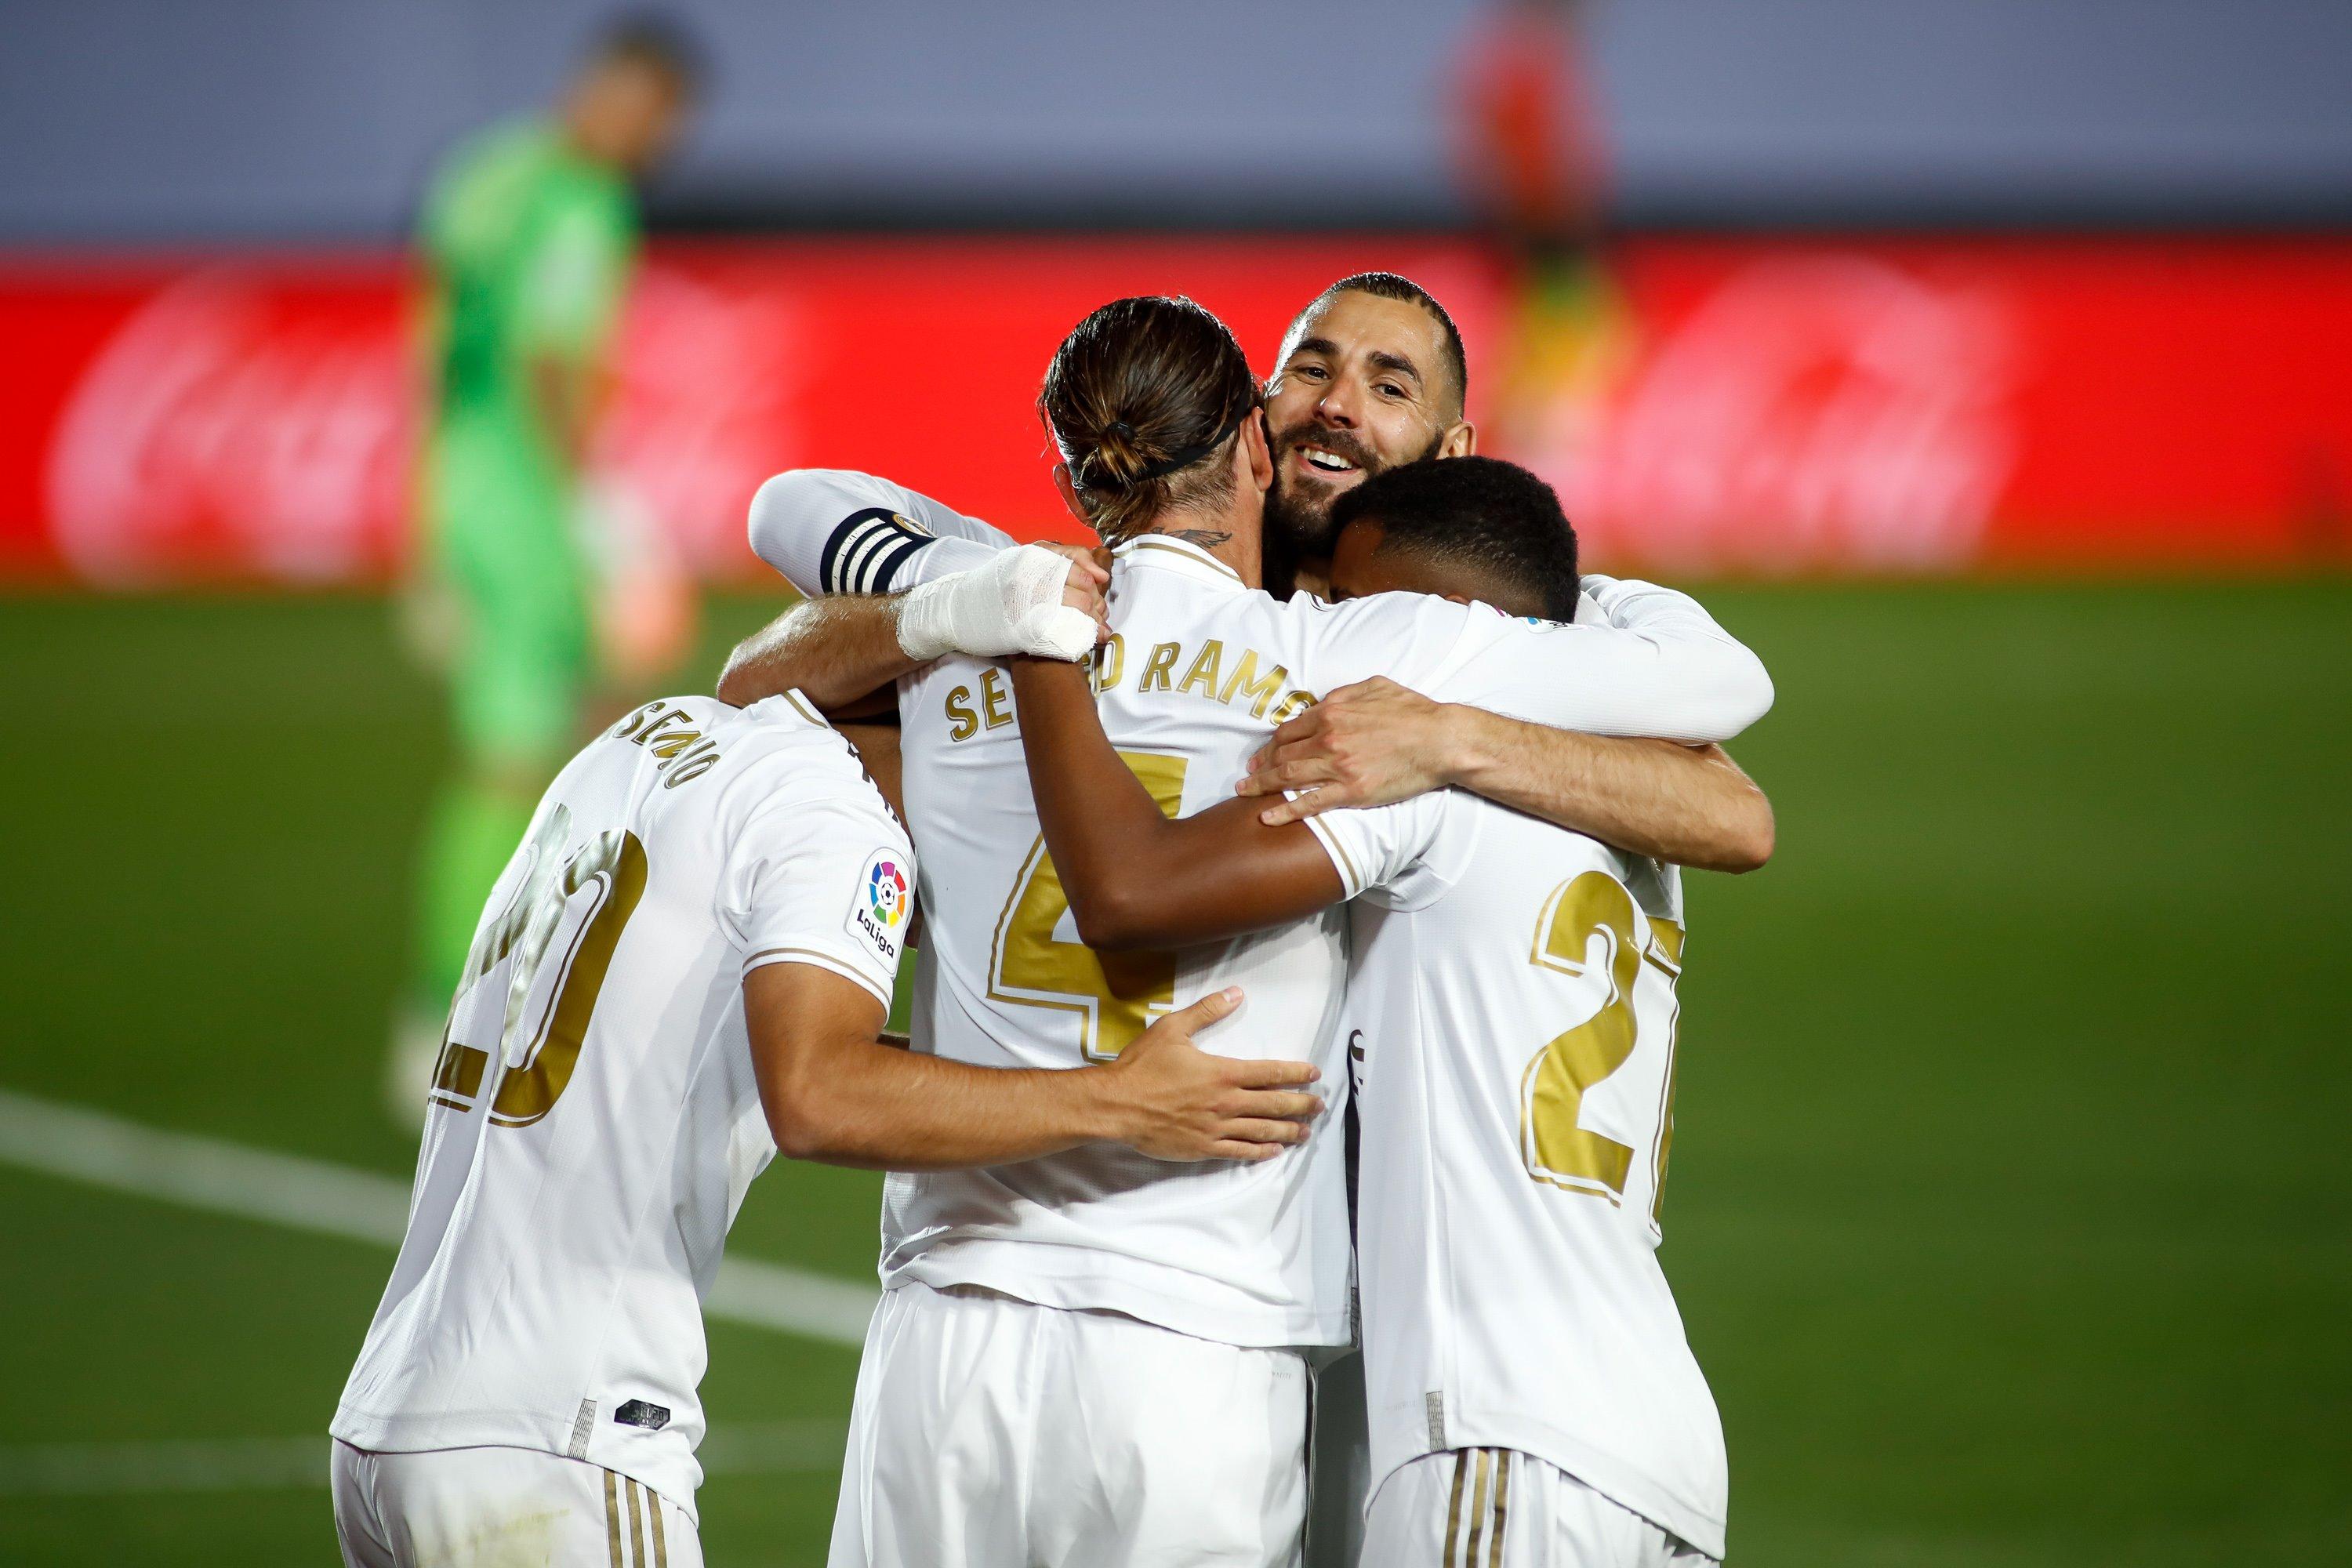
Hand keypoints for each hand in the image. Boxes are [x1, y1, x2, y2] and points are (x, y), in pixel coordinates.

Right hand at [897, 543, 1104, 661]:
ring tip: (1094, 628)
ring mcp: (1029, 604)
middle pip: (1082, 588)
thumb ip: (1056, 562)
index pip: (1075, 559)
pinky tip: (1084, 641)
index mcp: (1030, 558)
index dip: (1093, 574)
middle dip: (1096, 604)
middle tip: (1097, 613)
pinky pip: (1065, 634)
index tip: (1100, 584)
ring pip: (1078, 611)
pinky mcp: (1026, 630)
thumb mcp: (1020, 564)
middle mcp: (1032, 578)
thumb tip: (1100, 576)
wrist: (954, 612)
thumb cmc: (991, 589)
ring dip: (1092, 622)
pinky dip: (1081, 639)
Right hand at [1096, 988, 1323, 1161]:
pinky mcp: (1203, 1148)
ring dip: (1287, 1131)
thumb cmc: (1142, 1065)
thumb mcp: (1172, 1028)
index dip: (1295, 1073)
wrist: (1116, 1104)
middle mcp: (1226, 1102)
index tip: (1313, 1074)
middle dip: (1301, 1105)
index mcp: (1222, 1072)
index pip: (1270, 1072)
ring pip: (1261, 1131)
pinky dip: (1260, 1152)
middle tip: (1319, 1106)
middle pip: (1274, 1104)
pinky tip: (1273, 1152)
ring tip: (1305, 1132)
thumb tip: (1236, 993)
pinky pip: (1239, 1152)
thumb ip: (1207, 1011)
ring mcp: (1216, 1128)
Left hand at [1234, 677, 1463, 825]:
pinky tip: (1267, 818)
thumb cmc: (1413, 711)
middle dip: (1261, 764)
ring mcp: (1337, 766)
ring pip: (1288, 776)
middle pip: (1283, 753)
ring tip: (1245, 791)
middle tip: (1248, 774)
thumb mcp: (1375, 686)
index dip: (1272, 742)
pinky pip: (1309, 803)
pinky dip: (1284, 811)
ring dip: (1261, 785)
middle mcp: (1328, 738)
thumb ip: (1344, 693)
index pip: (1289, 729)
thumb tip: (1322, 701)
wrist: (1440, 740)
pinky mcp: (1350, 791)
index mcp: (1332, 711)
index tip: (1264, 751)